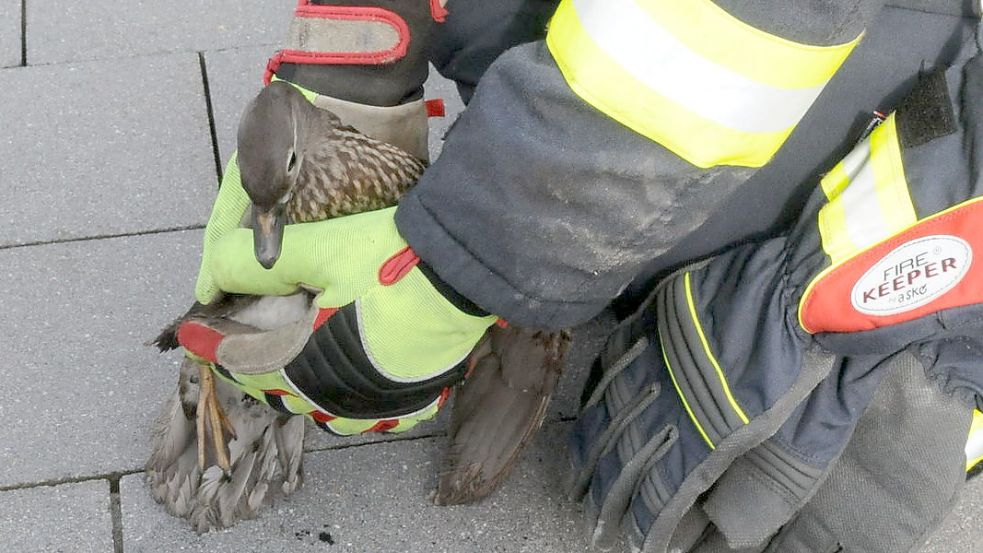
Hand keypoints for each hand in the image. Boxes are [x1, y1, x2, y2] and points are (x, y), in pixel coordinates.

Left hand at [204, 206, 495, 380]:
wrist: (467, 270)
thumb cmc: (391, 259)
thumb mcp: (317, 250)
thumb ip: (253, 263)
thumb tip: (209, 277)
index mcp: (307, 364)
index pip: (241, 360)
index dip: (211, 343)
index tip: (191, 334)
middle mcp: (339, 396)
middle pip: (278, 389)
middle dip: (255, 365)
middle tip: (243, 339)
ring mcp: (378, 404)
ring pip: (320, 407)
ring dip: (300, 386)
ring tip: (292, 359)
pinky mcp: (411, 400)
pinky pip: (368, 413)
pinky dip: (349, 400)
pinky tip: (347, 378)